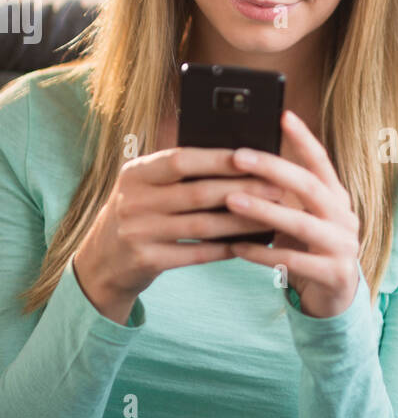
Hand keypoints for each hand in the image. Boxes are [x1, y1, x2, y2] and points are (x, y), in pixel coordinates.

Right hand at [72, 146, 284, 323]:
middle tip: (278, 187)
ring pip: (202, 225)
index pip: (181, 160)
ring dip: (242, 221)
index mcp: (135, 173)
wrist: (99, 261)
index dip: (218, 158)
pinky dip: (225, 248)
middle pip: (198, 193)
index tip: (254, 156)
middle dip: (243, 189)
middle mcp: (133, 200)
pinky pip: (196, 254)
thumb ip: (177, 174)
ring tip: (272, 215)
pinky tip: (249, 244)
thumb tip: (236, 159)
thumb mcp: (144, 186)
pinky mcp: (147, 260)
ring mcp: (138, 232)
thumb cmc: (136, 214)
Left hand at [225, 109, 359, 318]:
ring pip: (301, 224)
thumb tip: (241, 164)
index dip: (303, 138)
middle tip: (237, 156)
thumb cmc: (309, 249)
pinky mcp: (333, 275)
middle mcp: (344, 217)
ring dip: (264, 211)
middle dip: (273, 169)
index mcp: (337, 198)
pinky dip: (262, 253)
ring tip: (231, 200)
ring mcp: (342, 247)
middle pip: (310, 187)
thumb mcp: (303, 217)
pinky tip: (235, 246)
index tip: (282, 114)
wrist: (336, 299)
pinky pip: (293, 261)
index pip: (321, 161)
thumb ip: (284, 195)